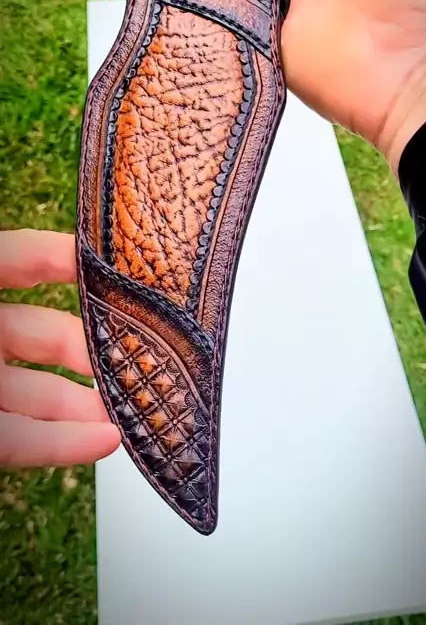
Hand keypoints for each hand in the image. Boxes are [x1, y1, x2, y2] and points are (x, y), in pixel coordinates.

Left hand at [0, 229, 120, 466]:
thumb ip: (17, 263)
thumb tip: (76, 250)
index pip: (21, 262)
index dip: (66, 258)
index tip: (115, 266)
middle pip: (45, 334)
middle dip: (96, 347)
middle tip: (139, 356)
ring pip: (38, 393)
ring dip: (87, 405)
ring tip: (131, 410)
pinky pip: (17, 439)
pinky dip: (61, 443)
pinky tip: (102, 441)